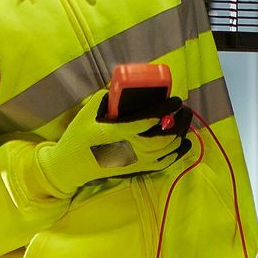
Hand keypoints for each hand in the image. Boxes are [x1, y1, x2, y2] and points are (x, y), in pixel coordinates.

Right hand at [40, 89, 188, 196]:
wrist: (72, 166)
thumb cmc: (78, 138)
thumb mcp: (87, 113)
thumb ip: (105, 98)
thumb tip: (122, 87)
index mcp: (119, 132)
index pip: (150, 119)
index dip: (167, 108)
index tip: (176, 99)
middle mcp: (131, 148)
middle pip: (165, 136)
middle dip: (179, 121)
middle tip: (184, 108)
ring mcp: (136, 161)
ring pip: (167, 150)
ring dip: (180, 134)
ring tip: (185, 121)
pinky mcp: (137, 170)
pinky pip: (164, 163)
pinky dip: (177, 153)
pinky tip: (184, 143)